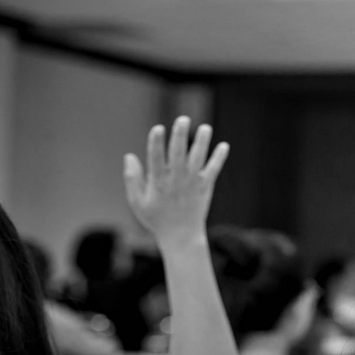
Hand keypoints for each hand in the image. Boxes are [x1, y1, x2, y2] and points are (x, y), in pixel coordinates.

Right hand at [124, 117, 228, 244]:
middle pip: (178, 154)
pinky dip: (219, 158)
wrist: (181, 236)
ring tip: (205, 128)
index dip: (156, 143)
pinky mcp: (206, 187)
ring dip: (202, 143)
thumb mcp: (137, 202)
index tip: (158, 128)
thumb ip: (133, 179)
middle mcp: (176, 180)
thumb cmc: (156, 218)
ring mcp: (192, 183)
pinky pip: (214, 169)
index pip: (156, 158)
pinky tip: (224, 146)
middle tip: (183, 119)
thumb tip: (129, 156)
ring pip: (198, 159)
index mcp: (158, 182)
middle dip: (180, 136)